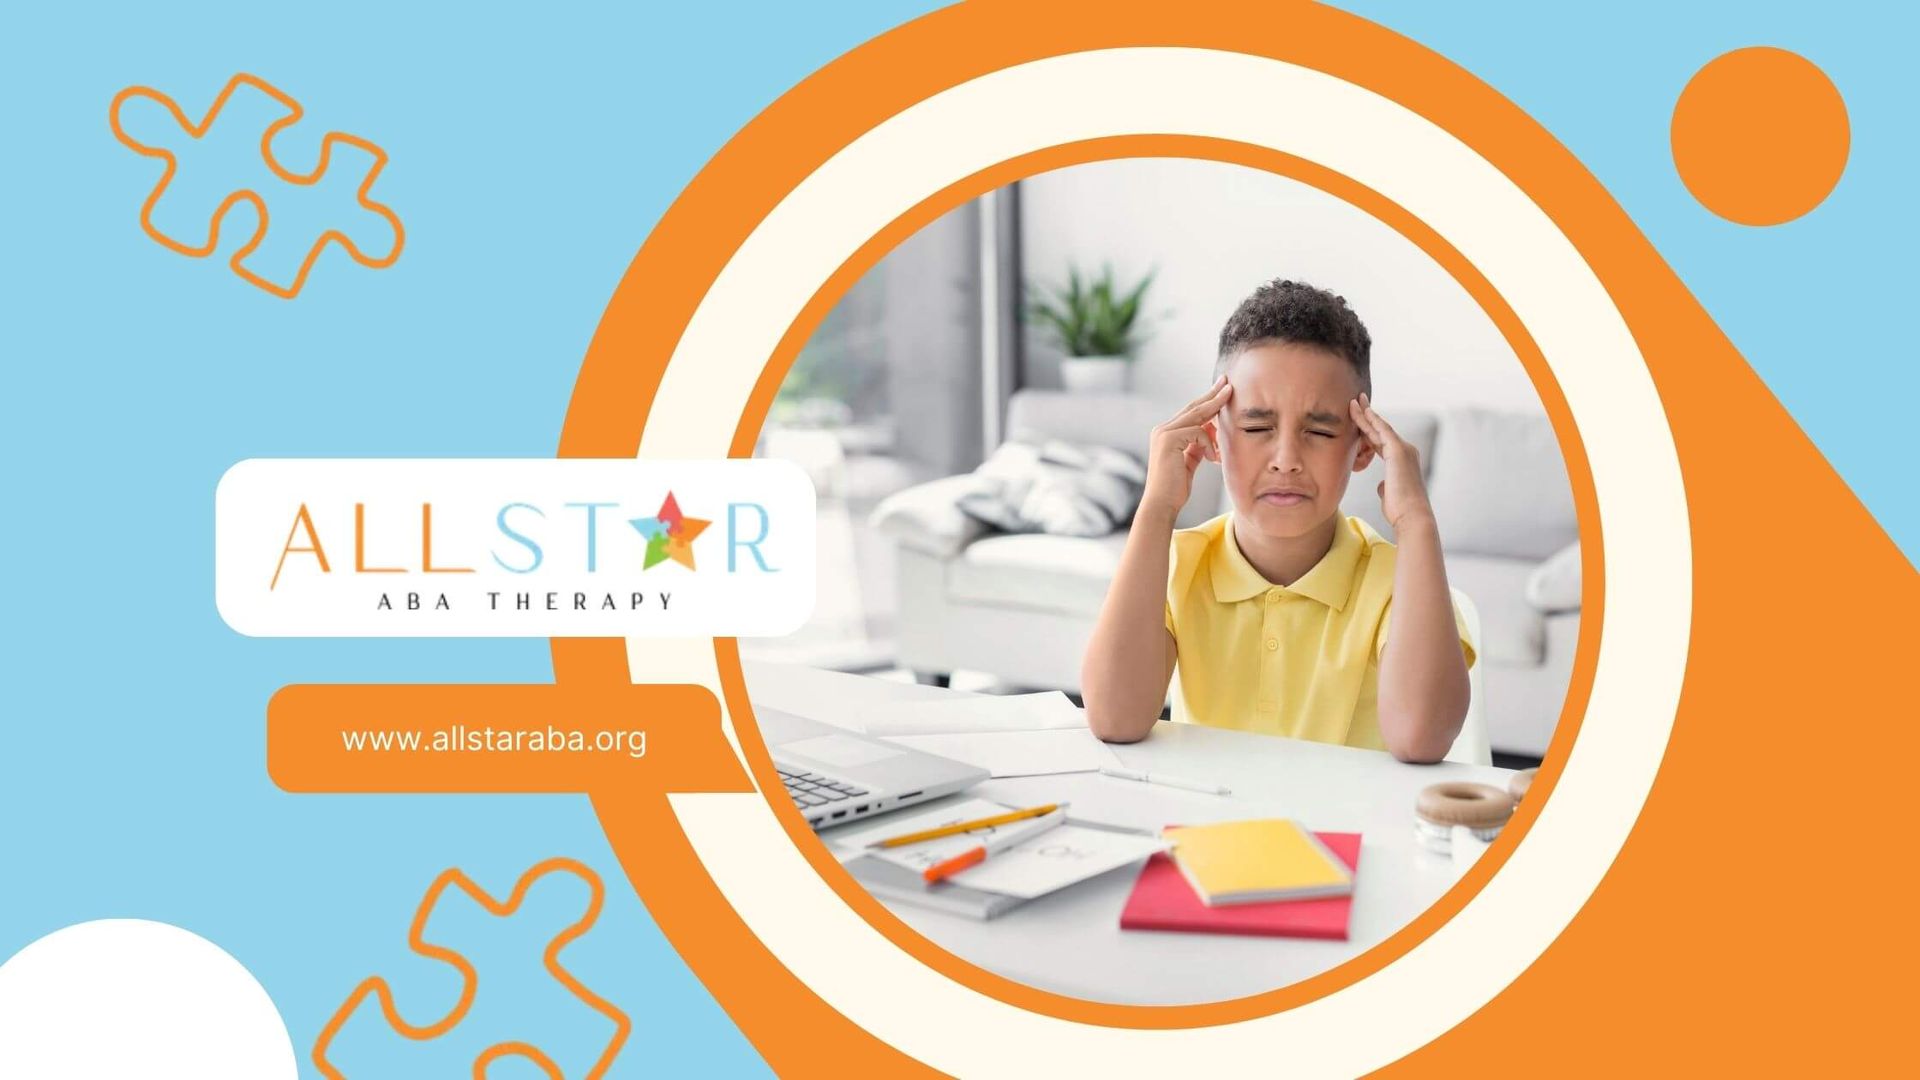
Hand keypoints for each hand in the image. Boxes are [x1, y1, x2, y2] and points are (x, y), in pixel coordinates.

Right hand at [1142, 375, 1231, 517]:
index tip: (1222, 391)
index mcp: (1166, 434)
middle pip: (1193, 407)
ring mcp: (1164, 433)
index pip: (1190, 413)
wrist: (1161, 504)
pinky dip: (1208, 444)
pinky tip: (1211, 458)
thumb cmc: (1175, 487)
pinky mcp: (1168, 439)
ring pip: (1197, 414)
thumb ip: (1197, 445)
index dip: (1207, 401)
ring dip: (1216, 413)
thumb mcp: (1189, 461)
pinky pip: (1198, 431)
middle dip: (1213, 394)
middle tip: (1227, 383)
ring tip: (1229, 403)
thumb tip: (1211, 433)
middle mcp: (1162, 429)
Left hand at [1350, 393, 1435, 532]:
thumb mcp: (1390, 494)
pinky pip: (1382, 430)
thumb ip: (1386, 485)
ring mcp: (1403, 449)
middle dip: (1368, 415)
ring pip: (1380, 427)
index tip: (1360, 419)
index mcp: (1402, 461)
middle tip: (1357, 401)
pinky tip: (1361, 411)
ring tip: (1354, 401)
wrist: (1412, 516)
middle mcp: (1406, 451)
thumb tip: (1382, 486)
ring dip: (1366, 414)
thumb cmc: (1400, 510)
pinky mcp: (1398, 451)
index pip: (1381, 441)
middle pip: (1381, 429)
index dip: (1370, 429)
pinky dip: (1371, 420)